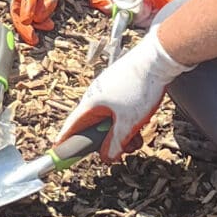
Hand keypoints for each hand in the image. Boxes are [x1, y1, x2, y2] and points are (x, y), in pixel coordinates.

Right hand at [0, 0, 79, 43]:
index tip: (32, 37)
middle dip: (27, 24)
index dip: (25, 27)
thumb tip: (37, 20)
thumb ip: (46, 4)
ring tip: (46, 22)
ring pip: (18, 5)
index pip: (18, 10)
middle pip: (15, 9)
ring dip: (31, 16)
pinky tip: (42, 11)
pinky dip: (31, 7)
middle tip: (35, 37)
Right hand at [52, 25, 186, 160]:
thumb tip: (106, 157)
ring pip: (110, 120)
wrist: (158, 59)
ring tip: (138, 139)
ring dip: (122, 133)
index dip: (65, 141)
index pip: (72, 126)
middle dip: (108, 141)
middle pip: (94, 126)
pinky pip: (118, 110)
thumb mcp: (129, 123)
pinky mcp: (120, 87)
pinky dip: (127, 121)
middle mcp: (95, 96)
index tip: (58, 153)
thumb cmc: (140, 86)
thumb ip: (115, 142)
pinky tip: (141, 123)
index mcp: (91, 103)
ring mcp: (108, 90)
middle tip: (123, 149)